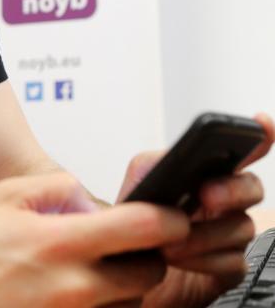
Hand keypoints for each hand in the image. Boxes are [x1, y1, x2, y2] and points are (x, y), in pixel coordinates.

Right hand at [0, 172, 189, 306]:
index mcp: (60, 244)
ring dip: (128, 284)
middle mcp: (74, 289)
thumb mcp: (9, 195)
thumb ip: (57, 186)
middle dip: (149, 255)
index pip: (140, 229)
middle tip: (129, 243)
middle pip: (150, 274)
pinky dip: (108, 304)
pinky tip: (83, 290)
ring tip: (95, 268)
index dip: (168, 218)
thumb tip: (92, 201)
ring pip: (135, 304)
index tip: (173, 214)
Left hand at [124, 113, 273, 307]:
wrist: (128, 261)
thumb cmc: (138, 218)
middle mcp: (225, 199)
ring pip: (241, 228)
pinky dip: (204, 260)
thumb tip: (167, 160)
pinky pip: (233, 262)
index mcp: (207, 172)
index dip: (259, 136)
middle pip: (252, 187)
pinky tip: (179, 257)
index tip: (262, 123)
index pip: (243, 151)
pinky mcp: (229, 267)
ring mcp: (230, 232)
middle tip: (206, 195)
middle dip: (232, 189)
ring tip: (170, 240)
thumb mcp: (138, 182)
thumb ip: (152, 164)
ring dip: (204, 234)